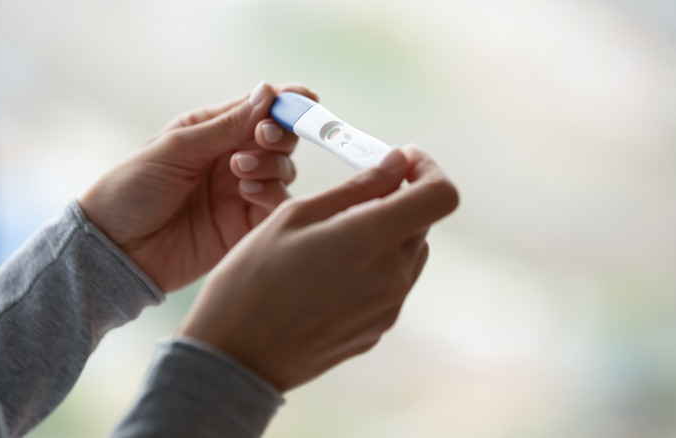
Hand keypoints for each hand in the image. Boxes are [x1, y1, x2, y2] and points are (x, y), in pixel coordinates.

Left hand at [78, 82, 317, 291]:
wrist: (116, 249)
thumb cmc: (132, 189)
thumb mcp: (177, 148)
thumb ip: (226, 125)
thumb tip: (268, 92)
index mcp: (211, 131)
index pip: (259, 110)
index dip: (286, 103)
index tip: (304, 99)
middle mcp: (232, 159)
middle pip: (280, 139)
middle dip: (280, 135)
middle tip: (261, 138)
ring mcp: (241, 193)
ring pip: (284, 171)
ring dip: (272, 164)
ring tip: (240, 171)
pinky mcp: (245, 226)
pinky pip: (277, 206)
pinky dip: (273, 194)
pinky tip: (248, 192)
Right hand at [177, 145, 458, 391]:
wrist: (235, 357)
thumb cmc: (252, 278)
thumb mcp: (296, 216)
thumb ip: (356, 187)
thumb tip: (396, 163)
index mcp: (373, 241)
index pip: (440, 196)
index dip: (428, 170)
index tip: (402, 160)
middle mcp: (393, 277)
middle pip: (422, 223)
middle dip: (398, 200)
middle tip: (353, 195)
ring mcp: (388, 309)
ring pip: (408, 255)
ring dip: (387, 235)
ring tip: (334, 238)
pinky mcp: (376, 331)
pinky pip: (391, 286)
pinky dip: (374, 267)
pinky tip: (329, 273)